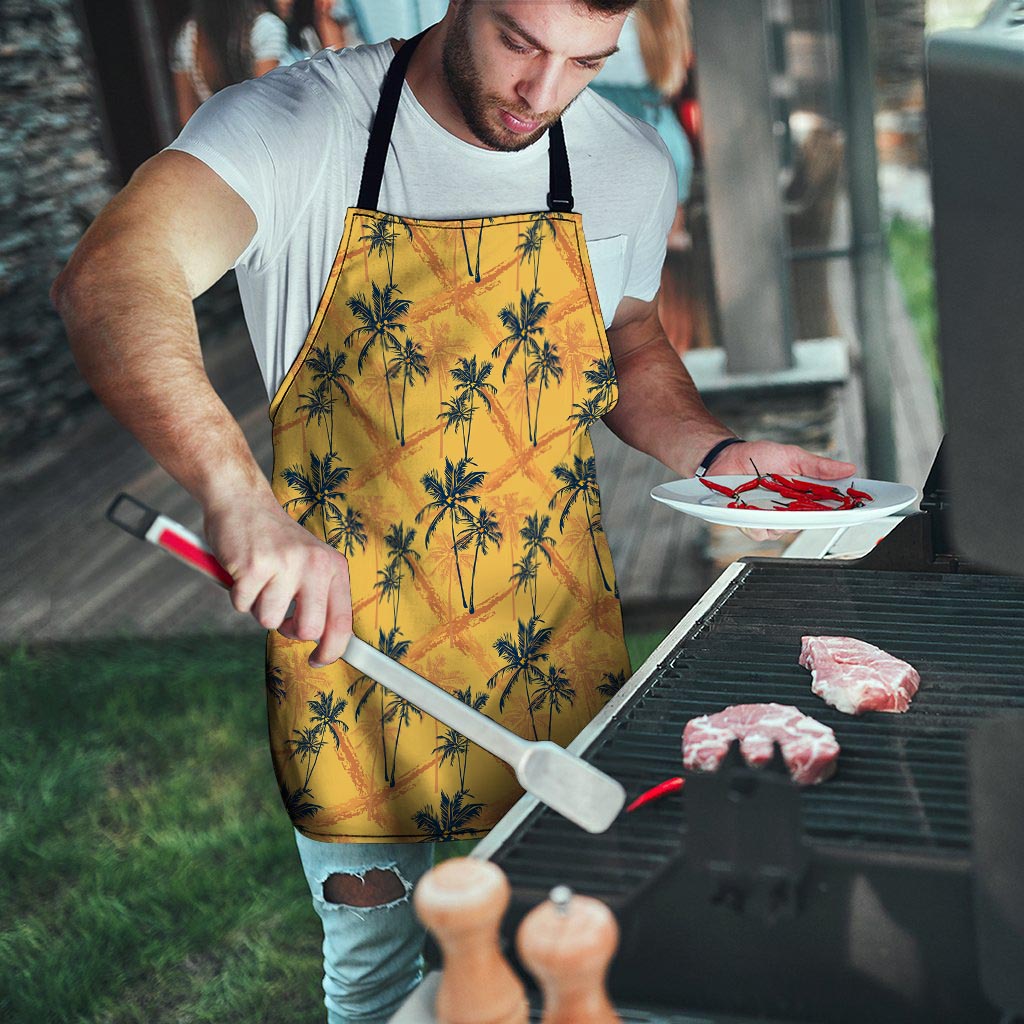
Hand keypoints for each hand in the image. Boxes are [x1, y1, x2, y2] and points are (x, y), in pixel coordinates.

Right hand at [204, 495, 351, 666]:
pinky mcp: (254, 566)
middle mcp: (315, 564)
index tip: (318, 660)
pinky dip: (237, 594)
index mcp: (333, 566)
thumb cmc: (274, 540)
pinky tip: (242, 571)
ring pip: (269, 621)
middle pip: (308, 630)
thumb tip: (325, 643)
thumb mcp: (309, 562)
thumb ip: (319, 596)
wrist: (242, 501)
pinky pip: (242, 605)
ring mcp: (285, 564)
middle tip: (279, 612)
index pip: (342, 622)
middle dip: (289, 630)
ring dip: (258, 607)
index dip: (332, 650)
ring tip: (259, 579)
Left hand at [708, 440, 856, 542]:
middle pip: (808, 523)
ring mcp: (770, 518)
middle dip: (809, 516)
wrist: (727, 458)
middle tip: (803, 502)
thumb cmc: (759, 456)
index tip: (856, 509)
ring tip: (769, 499)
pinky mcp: (751, 523)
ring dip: (778, 518)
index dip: (843, 511)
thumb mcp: (793, 456)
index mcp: (804, 495)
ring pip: (784, 531)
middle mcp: (789, 510)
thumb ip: (819, 466)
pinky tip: (751, 508)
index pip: (829, 508)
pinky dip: (757, 522)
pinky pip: (760, 532)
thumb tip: (848, 468)